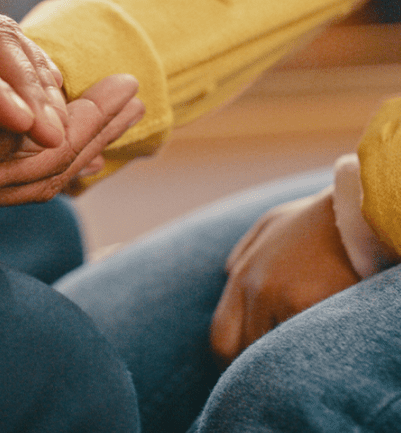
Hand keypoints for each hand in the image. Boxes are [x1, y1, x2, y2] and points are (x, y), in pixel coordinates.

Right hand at [0, 64, 142, 217]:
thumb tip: (41, 139)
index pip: (51, 149)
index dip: (95, 117)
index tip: (130, 85)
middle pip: (48, 168)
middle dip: (96, 133)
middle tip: (133, 100)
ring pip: (23, 176)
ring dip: (69, 147)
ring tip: (100, 126)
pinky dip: (28, 158)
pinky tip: (30, 143)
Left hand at [210, 189, 360, 366]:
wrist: (358, 207)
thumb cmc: (318, 218)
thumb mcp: (271, 225)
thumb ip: (245, 253)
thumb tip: (228, 273)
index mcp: (243, 275)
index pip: (220, 338)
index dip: (230, 361)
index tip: (246, 369)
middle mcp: (256, 289)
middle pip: (240, 353)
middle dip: (253, 367)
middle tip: (273, 371)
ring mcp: (284, 298)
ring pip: (272, 351)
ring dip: (283, 358)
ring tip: (299, 355)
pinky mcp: (314, 304)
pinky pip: (302, 344)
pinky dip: (310, 350)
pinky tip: (322, 345)